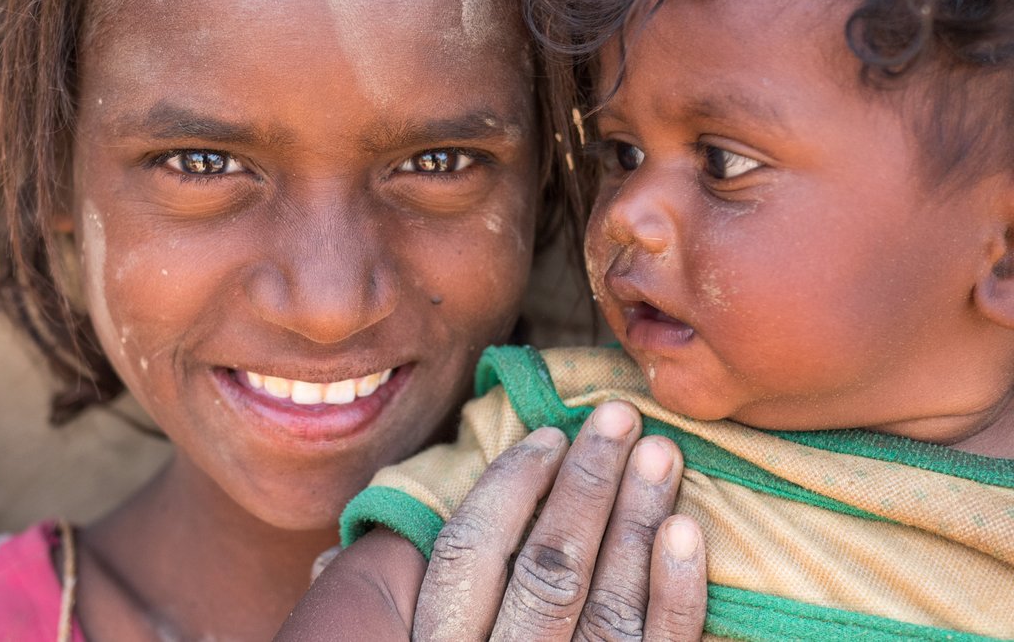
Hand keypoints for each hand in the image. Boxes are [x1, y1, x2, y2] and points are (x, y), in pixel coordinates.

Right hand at [413, 401, 704, 640]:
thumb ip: (386, 606)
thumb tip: (339, 556)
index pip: (469, 555)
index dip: (509, 487)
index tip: (548, 436)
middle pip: (549, 570)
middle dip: (587, 484)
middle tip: (619, 419)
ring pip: (609, 607)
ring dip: (638, 521)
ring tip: (661, 454)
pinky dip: (678, 595)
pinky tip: (688, 533)